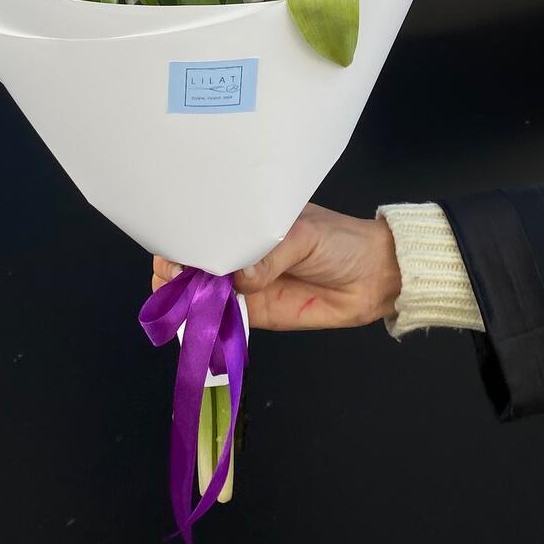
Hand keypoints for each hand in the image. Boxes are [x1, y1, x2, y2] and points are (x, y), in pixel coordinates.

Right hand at [152, 203, 401, 330]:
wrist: (373, 278)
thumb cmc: (340, 242)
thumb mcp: (304, 234)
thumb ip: (271, 255)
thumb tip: (239, 277)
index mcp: (247, 222)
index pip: (205, 226)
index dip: (182, 235)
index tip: (171, 247)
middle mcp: (240, 252)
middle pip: (194, 260)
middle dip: (174, 268)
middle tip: (172, 276)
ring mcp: (245, 284)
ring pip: (201, 291)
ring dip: (185, 297)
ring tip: (181, 298)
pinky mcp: (255, 314)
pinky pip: (224, 318)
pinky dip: (207, 321)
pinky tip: (196, 319)